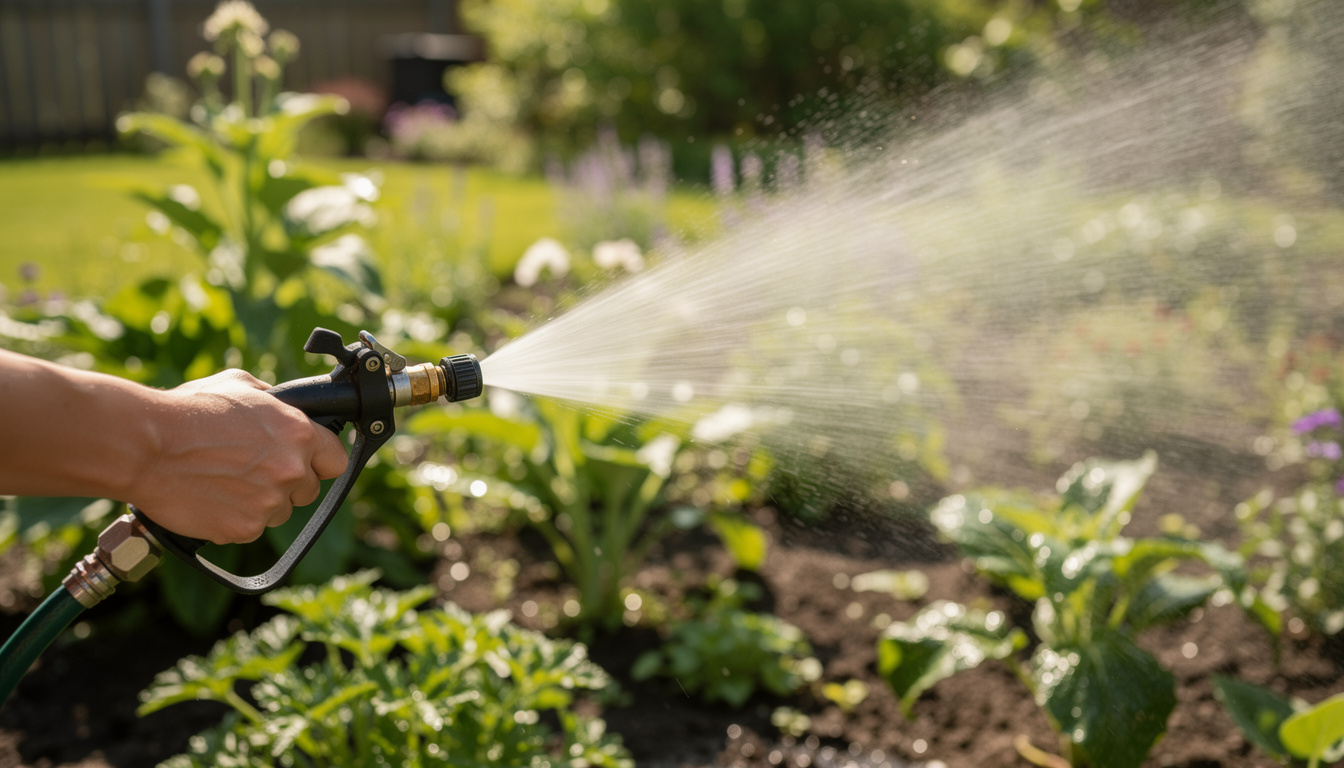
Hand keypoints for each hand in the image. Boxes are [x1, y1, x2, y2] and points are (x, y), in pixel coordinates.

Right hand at [129, 370, 348, 544]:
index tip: (308, 463)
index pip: (335, 460)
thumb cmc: (188, 410)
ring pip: (279, 512)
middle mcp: (292, 470)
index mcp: (299, 433)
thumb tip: (285, 407)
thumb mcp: (240, 385)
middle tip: (253, 471)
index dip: (321, 461)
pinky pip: (250, 528)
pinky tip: (211, 498)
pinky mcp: (244, 529)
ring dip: (261, 502)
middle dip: (288, 483)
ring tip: (224, 481)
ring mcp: (269, 503)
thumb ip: (274, 401)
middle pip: (309, 490)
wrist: (145, 446)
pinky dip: (234, 519)